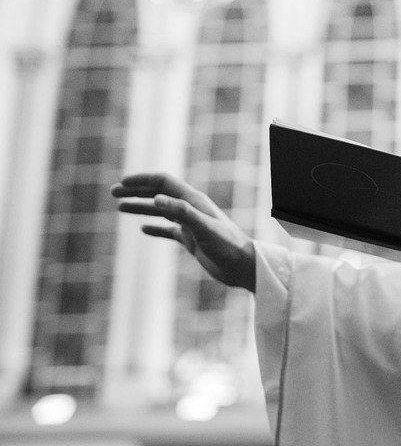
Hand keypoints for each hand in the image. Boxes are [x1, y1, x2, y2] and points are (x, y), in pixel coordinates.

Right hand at [111, 173, 255, 291]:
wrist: (241, 266)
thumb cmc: (227, 245)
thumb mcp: (203, 227)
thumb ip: (182, 212)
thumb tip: (157, 198)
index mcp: (193, 201)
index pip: (164, 182)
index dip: (143, 180)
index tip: (122, 182)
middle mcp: (191, 209)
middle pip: (159, 194)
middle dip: (136, 191)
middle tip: (114, 193)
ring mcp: (190, 224)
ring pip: (161, 211)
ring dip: (141, 207)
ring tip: (120, 207)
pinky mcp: (192, 239)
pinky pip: (169, 230)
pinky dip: (155, 227)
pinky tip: (143, 229)